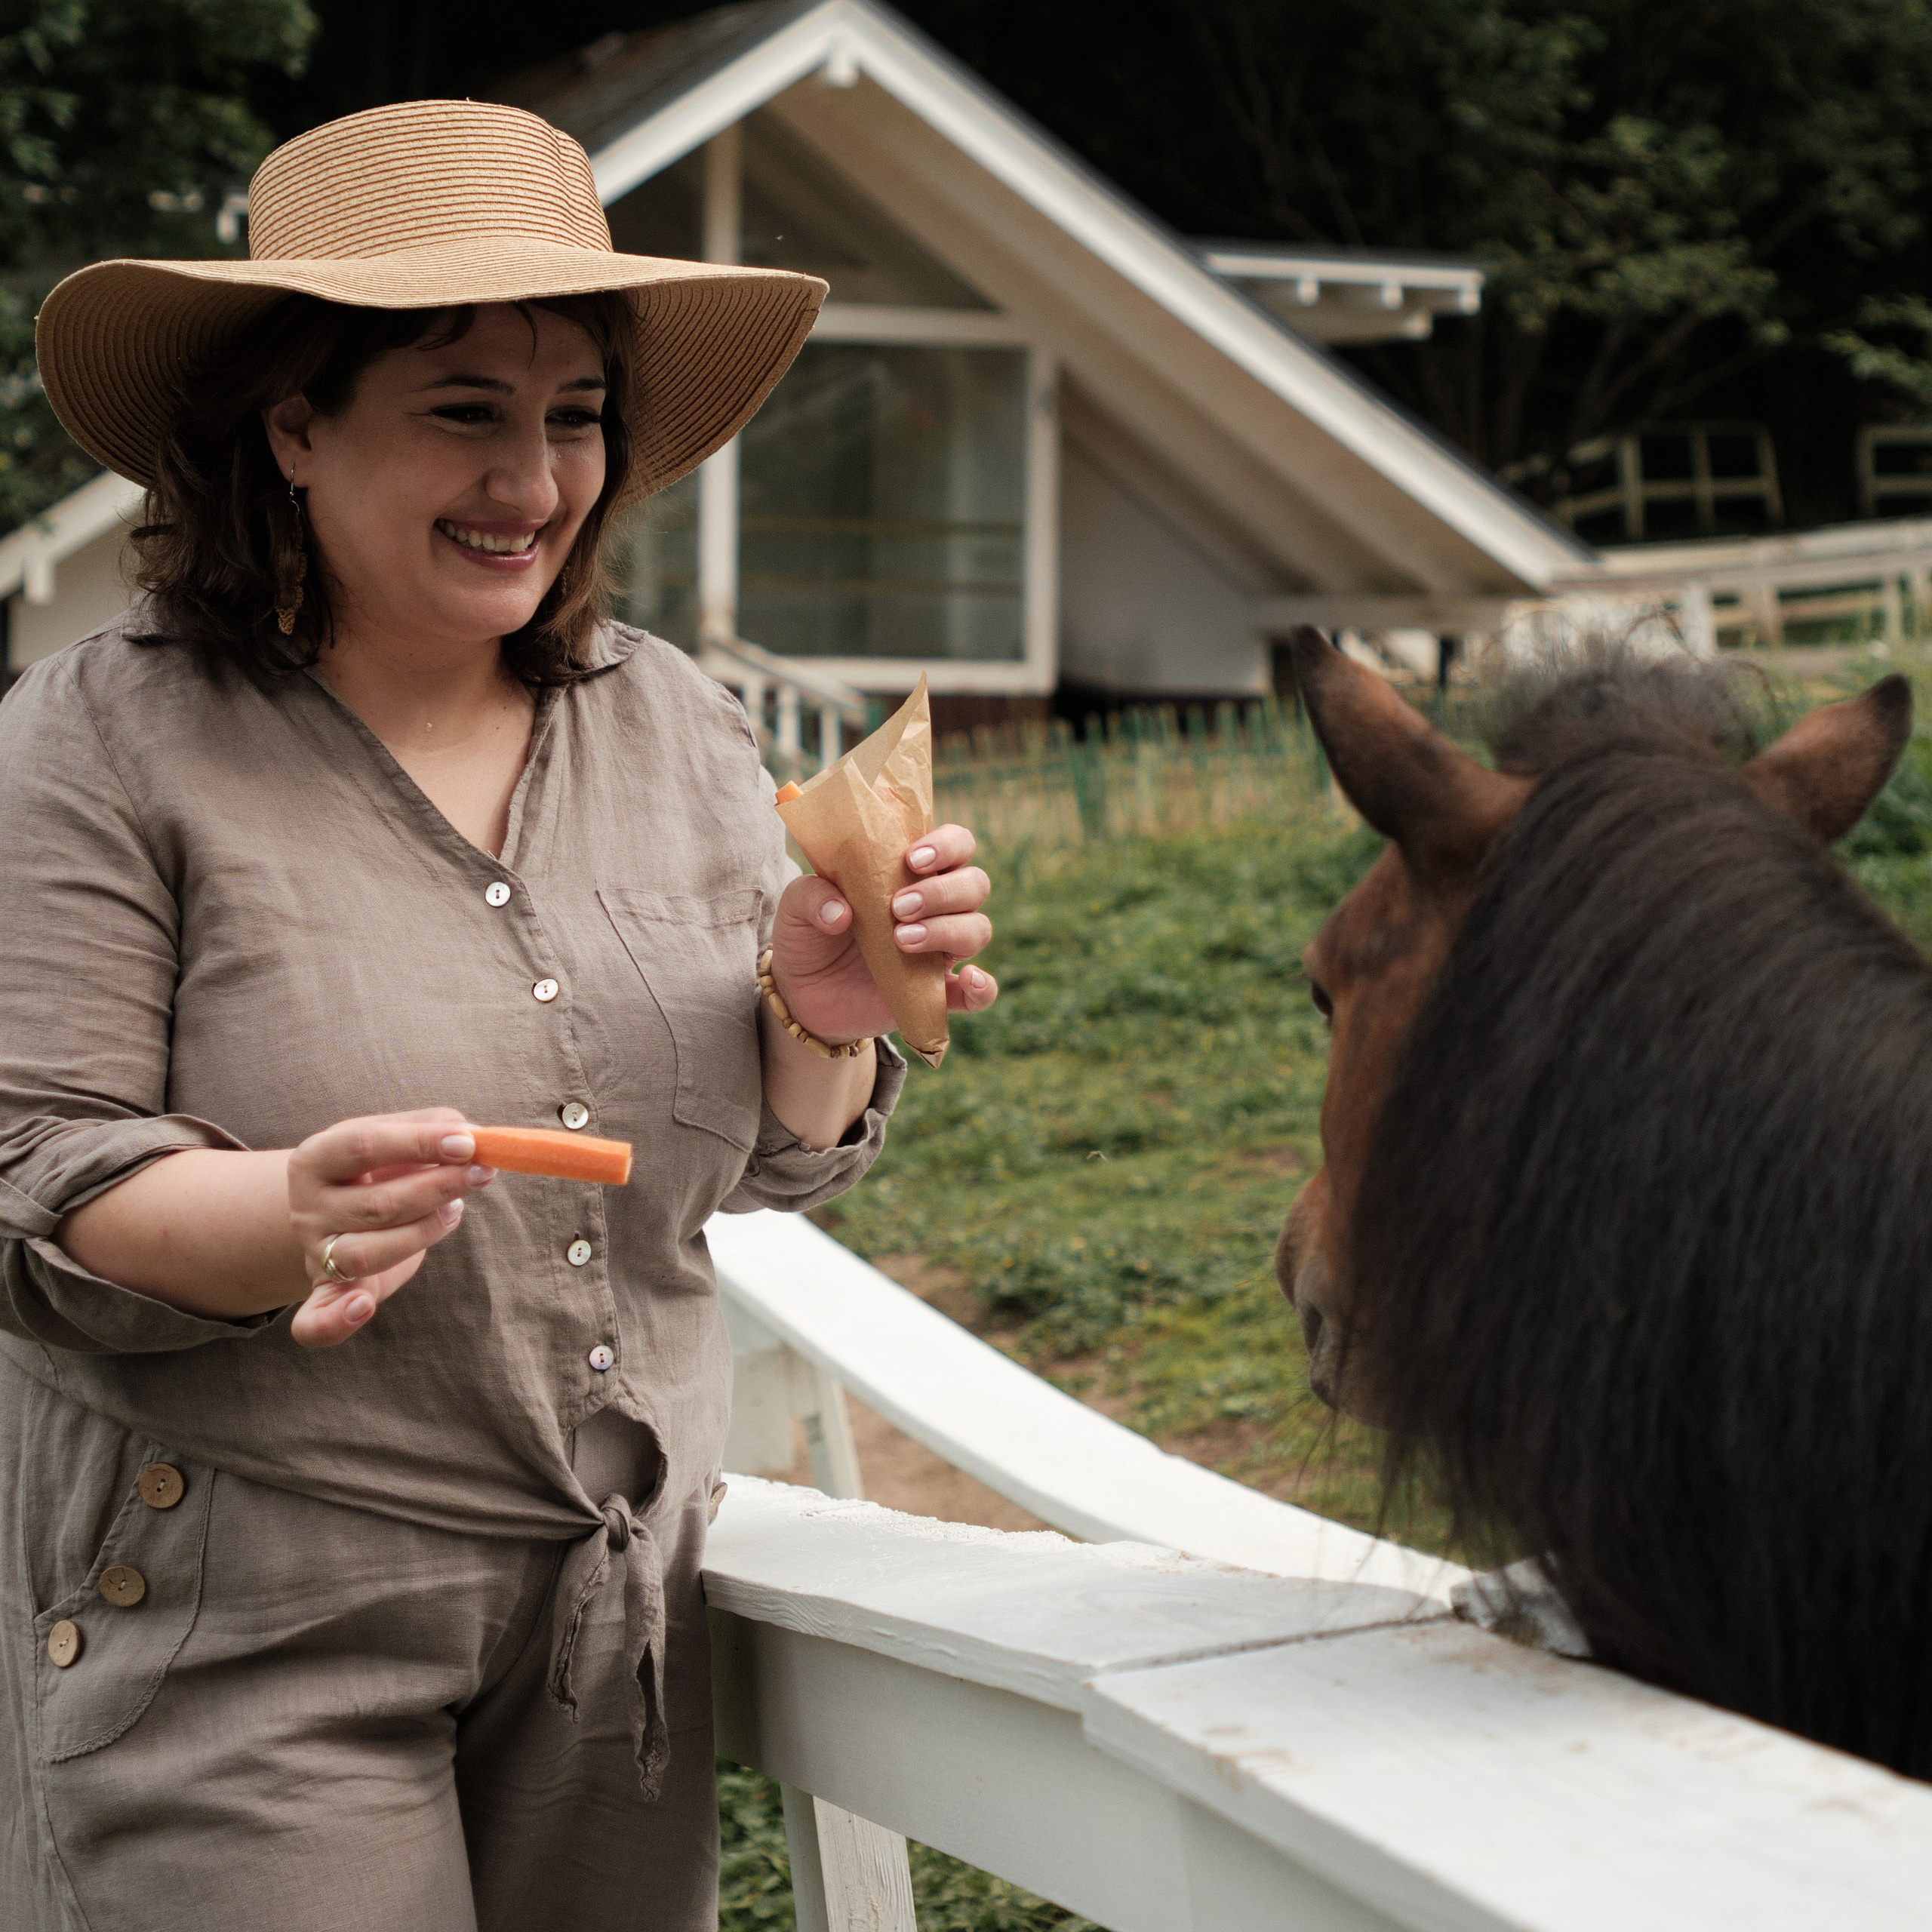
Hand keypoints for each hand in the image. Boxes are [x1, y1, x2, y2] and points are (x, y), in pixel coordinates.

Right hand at [286, 1107, 494, 1348]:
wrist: (337, 1210)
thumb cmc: (379, 1167)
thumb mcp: (395, 1135)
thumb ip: (435, 1126)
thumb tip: (478, 1136)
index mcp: (317, 1158)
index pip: (364, 1145)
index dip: (420, 1143)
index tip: (468, 1143)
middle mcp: (308, 1207)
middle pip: (375, 1205)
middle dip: (438, 1188)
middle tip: (482, 1173)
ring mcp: (316, 1252)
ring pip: (364, 1254)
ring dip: (421, 1234)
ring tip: (456, 1211)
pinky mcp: (327, 1291)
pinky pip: (315, 1320)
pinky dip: (335, 1322)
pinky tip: (364, 1308)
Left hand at [770, 823, 998, 1043]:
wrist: (802, 993)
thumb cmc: (809, 935)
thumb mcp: (795, 908)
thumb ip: (811, 896)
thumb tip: (841, 912)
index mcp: (911, 873)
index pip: (956, 844)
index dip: (947, 845)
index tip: (913, 860)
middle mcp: (936, 907)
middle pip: (974, 884)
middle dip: (942, 891)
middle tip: (898, 907)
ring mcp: (940, 950)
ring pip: (977, 930)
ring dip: (948, 930)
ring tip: (901, 939)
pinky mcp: (937, 993)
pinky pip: (979, 993)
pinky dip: (983, 987)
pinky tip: (968, 979)